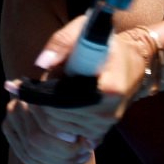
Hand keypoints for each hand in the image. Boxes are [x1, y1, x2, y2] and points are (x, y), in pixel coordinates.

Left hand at [2, 19, 151, 163]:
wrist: (134, 62)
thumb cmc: (107, 43)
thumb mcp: (86, 30)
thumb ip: (62, 42)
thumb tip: (42, 63)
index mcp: (109, 89)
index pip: (63, 102)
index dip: (43, 94)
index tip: (29, 83)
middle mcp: (108, 112)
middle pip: (58, 118)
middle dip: (42, 104)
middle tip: (34, 88)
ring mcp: (105, 125)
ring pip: (60, 128)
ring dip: (47, 113)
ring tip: (46, 94)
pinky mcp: (100, 131)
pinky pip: (69, 133)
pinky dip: (57, 121)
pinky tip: (56, 105)